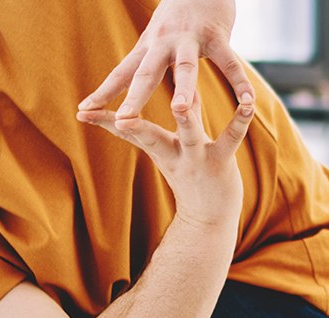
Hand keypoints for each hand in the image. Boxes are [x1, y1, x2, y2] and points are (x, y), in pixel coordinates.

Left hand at [78, 0, 256, 124]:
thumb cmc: (179, 17)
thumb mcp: (161, 42)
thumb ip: (157, 71)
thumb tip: (150, 99)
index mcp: (148, 47)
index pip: (121, 73)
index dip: (103, 93)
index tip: (84, 111)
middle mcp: (163, 43)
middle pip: (146, 74)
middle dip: (134, 98)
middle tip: (121, 121)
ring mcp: (190, 39)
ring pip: (186, 67)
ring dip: (183, 90)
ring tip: (177, 111)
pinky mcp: (217, 36)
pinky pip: (229, 62)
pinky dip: (239, 82)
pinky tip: (247, 102)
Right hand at [83, 91, 253, 229]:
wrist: (210, 218)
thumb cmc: (190, 177)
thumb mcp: (174, 147)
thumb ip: (176, 115)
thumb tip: (171, 88)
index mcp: (158, 149)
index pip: (129, 131)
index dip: (105, 121)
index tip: (81, 111)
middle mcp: (174, 153)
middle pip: (150, 137)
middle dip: (134, 127)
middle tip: (119, 118)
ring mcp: (197, 158)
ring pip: (189, 134)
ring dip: (185, 118)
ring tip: (180, 104)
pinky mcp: (221, 161)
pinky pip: (231, 138)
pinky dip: (240, 121)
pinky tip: (247, 103)